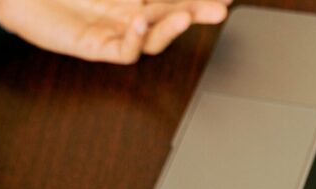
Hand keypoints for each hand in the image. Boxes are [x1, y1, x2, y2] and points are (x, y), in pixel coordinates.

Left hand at [0, 0, 231, 63]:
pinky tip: (140, 21)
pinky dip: (136, 39)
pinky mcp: (96, 47)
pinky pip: (125, 52)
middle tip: (220, 8)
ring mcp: (113, 32)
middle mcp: (127, 14)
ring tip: (186, 15)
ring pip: (153, 38)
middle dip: (197, 11)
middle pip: (171, 17)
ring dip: (171, 28)